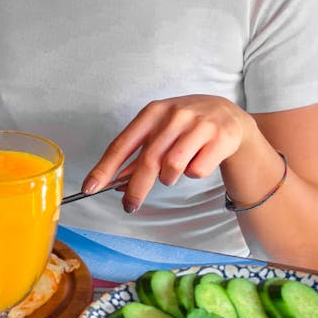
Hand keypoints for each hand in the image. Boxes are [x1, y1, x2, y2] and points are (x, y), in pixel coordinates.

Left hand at [83, 96, 252, 212]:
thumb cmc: (186, 125)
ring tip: (175, 170)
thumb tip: (115, 182)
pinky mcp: (220, 137)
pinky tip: (199, 160)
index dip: (105, 168)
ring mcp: (199, 125)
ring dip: (169, 178)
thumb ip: (138, 154)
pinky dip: (193, 173)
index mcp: (153, 112)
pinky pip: (196, 171)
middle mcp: (175, 115)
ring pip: (173, 168)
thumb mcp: (160, 131)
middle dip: (136, 189)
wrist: (228, 115)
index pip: (122, 144)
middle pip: (148, 160)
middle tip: (129, 206)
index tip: (90, 187)